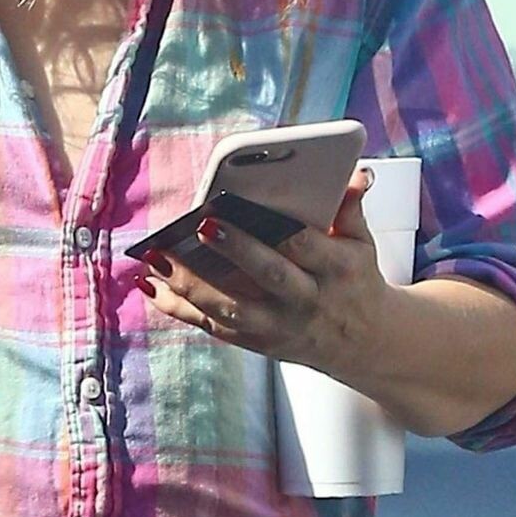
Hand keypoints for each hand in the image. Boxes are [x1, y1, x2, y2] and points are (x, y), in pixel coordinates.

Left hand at [136, 168, 389, 379]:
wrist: (364, 342)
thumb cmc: (354, 280)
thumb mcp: (362, 243)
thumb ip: (350, 207)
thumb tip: (353, 172)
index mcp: (337, 269)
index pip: (303, 245)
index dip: (274, 228)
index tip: (253, 208)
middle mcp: (308, 301)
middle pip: (269, 277)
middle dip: (234, 252)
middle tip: (201, 226)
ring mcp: (280, 327)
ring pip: (232, 310)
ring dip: (190, 286)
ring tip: (157, 257)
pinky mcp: (258, 344)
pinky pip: (213, 327)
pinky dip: (179, 309)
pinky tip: (151, 286)